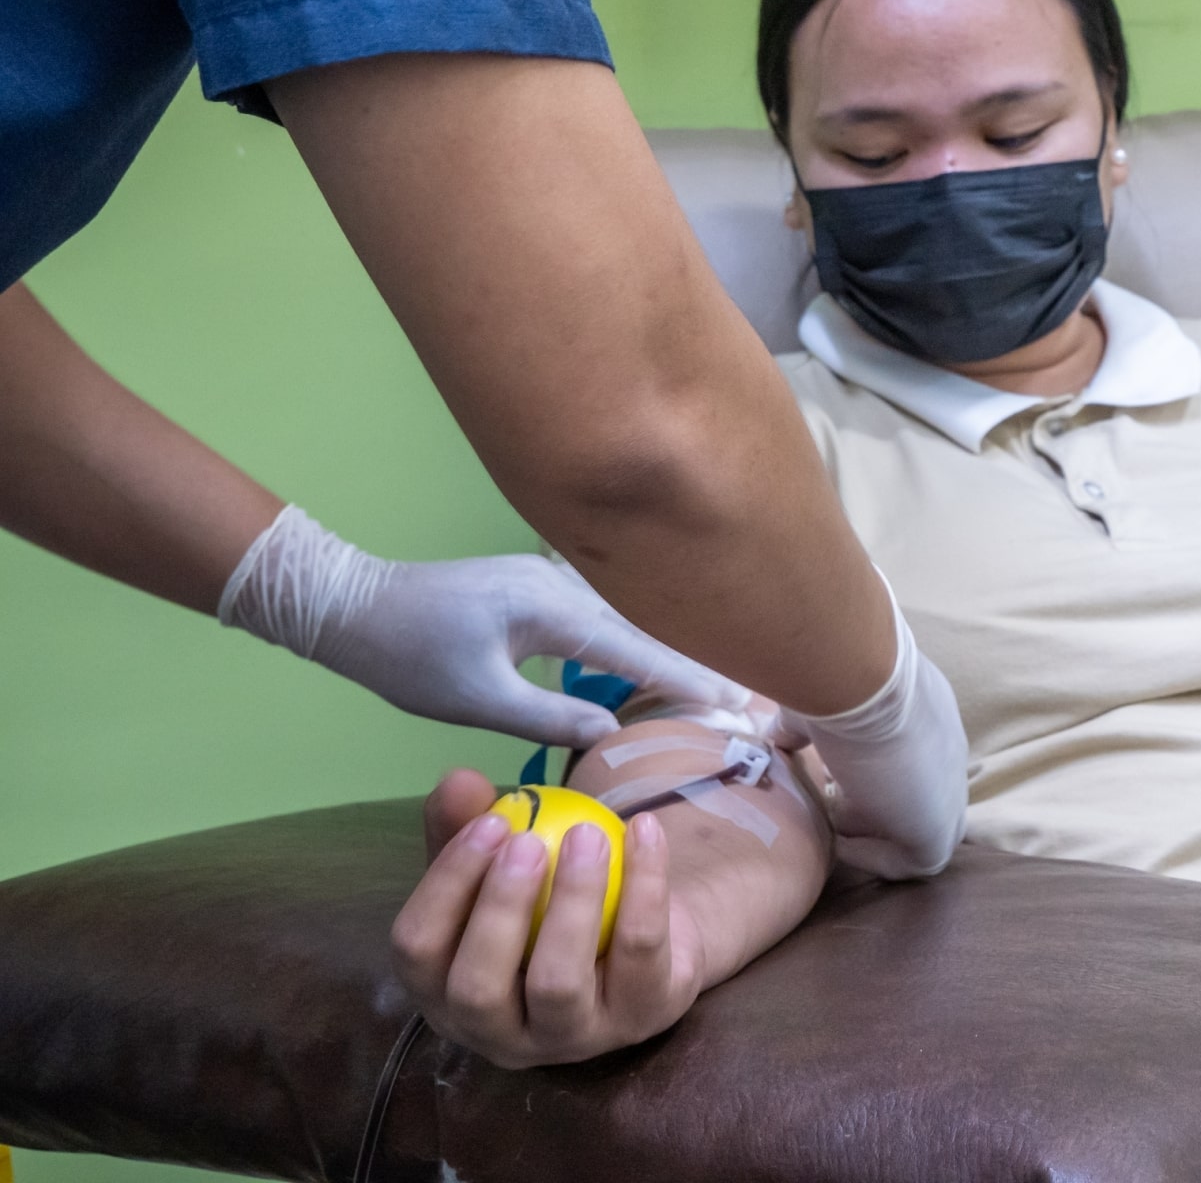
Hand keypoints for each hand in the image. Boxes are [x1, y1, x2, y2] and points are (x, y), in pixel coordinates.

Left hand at [219, 506, 750, 744]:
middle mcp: (558, 581)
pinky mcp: (532, 586)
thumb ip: (549, 716)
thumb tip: (611, 732)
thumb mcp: (475, 700)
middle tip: (742, 694)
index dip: (686, 678)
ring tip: (706, 682)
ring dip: (661, 650)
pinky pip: (599, 615)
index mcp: (550, 607)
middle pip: (641, 626)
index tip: (735, 701)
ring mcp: (546, 577)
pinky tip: (643, 661)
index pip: (635, 648)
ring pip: (621, 618)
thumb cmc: (406, 657)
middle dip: (690, 660)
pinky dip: (629, 640)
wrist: (348, 606)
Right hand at [391, 770, 701, 1067]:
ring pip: (559, 984)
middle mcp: (499, 1035)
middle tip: (526, 840)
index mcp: (445, 994)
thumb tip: (457, 781)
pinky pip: (640, 951)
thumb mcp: (500, 864)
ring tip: (587, 834)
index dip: (444, 885)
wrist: (647, 929)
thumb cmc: (545, 901)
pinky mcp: (641, 1018)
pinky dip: (645, 884)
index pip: (418, 952)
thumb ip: (470, 823)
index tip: (489, 822)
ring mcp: (572, 1038)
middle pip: (477, 989)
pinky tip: (644, 829)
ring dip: (571, 900)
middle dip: (497, 909)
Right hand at [776, 578, 968, 878]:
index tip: (830, 774)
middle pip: (911, 794)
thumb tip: (777, 740)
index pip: (907, 757)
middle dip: (869, 806)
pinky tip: (837, 842)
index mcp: (929, 717)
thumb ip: (801, 726)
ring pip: (912, 828)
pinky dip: (872, 857)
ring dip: (871, 833)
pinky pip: (910, 861)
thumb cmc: (839, 680)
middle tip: (827, 804)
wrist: (860, 682)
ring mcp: (949, 794)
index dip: (868, 771)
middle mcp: (947, 752)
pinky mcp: (938, 831)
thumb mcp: (817, 704)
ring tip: (830, 825)